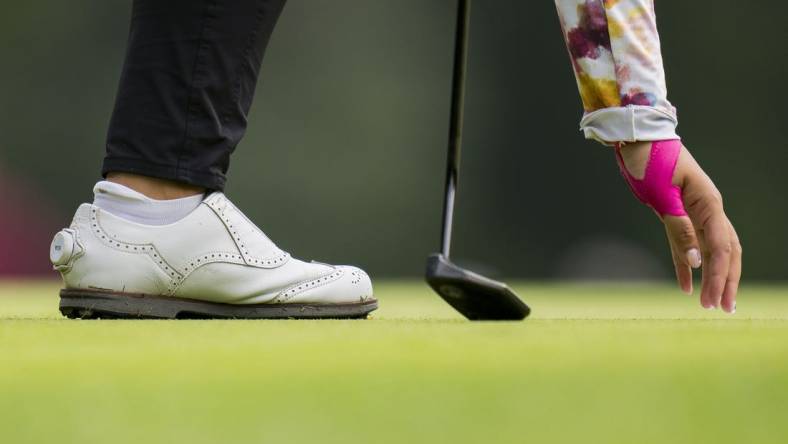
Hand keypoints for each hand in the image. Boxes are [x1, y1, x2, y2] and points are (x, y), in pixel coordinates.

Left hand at [618, 141, 740, 312]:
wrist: (637, 139)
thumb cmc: (651, 161)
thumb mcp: (663, 195)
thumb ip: (680, 228)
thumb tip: (698, 262)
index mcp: (708, 203)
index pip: (721, 247)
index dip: (719, 276)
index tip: (713, 300)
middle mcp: (708, 209)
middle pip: (725, 251)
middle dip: (725, 281)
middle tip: (722, 309)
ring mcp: (695, 212)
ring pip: (711, 250)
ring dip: (712, 276)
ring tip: (712, 304)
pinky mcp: (678, 214)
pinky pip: (688, 245)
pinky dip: (688, 265)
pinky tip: (685, 286)